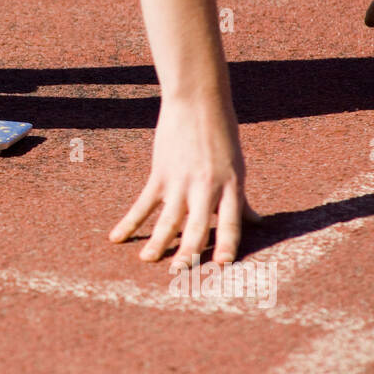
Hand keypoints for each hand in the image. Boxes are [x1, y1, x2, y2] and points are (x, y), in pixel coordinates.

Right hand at [109, 94, 258, 266]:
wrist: (196, 101)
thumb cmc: (221, 133)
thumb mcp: (236, 166)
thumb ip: (240, 198)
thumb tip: (256, 221)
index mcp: (230, 186)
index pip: (230, 222)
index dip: (227, 245)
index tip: (223, 265)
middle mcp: (206, 186)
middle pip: (198, 226)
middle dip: (189, 252)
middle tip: (179, 273)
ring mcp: (181, 180)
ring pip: (168, 219)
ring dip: (158, 242)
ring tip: (148, 261)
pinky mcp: (161, 174)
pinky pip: (144, 203)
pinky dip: (130, 222)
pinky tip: (117, 237)